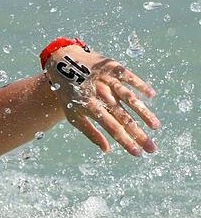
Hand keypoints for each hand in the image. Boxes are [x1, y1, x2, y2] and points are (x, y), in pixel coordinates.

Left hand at [45, 45, 159, 155]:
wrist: (62, 64)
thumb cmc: (70, 95)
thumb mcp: (73, 114)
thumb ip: (91, 132)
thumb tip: (107, 150)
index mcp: (89, 107)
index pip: (111, 128)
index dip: (125, 141)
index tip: (138, 153)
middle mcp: (99, 94)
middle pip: (123, 117)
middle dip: (138, 134)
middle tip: (152, 148)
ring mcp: (107, 80)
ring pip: (129, 97)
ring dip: (144, 113)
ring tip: (156, 127)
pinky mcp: (112, 67)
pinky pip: (129, 77)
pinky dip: (140, 85)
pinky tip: (152, 96)